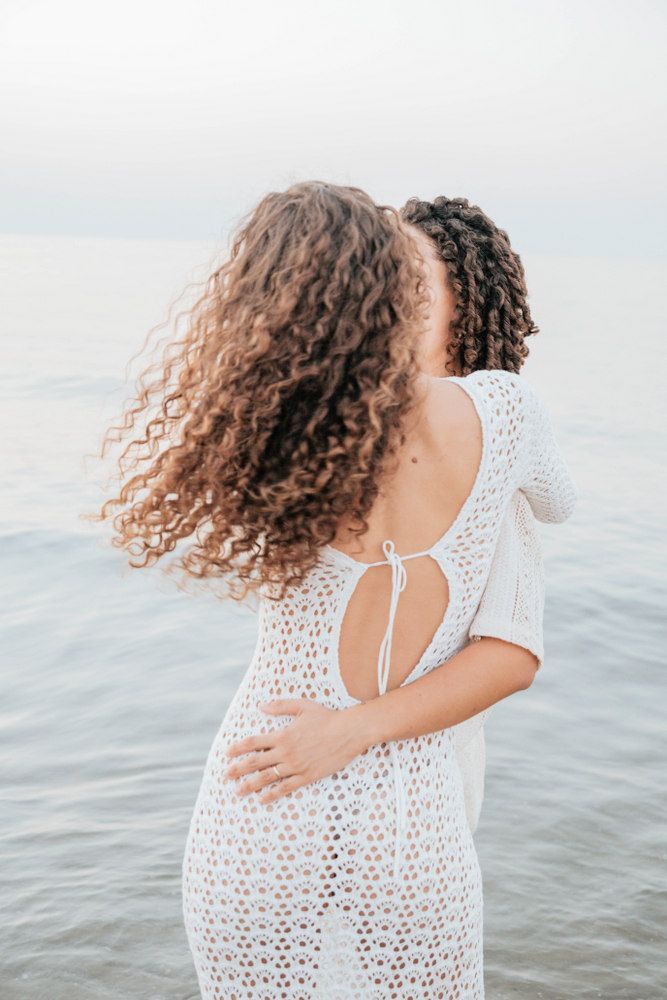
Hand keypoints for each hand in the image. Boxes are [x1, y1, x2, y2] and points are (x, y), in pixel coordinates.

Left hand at [223, 698, 367, 803]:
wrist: (349, 732)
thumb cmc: (327, 717)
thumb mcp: (302, 706)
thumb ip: (280, 706)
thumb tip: (261, 706)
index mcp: (282, 735)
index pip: (254, 742)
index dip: (238, 748)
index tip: (227, 753)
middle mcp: (285, 752)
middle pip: (255, 762)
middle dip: (238, 769)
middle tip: (225, 775)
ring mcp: (296, 766)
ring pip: (267, 778)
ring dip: (251, 785)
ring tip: (238, 791)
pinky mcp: (307, 776)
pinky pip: (286, 787)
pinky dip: (272, 795)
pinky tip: (262, 800)